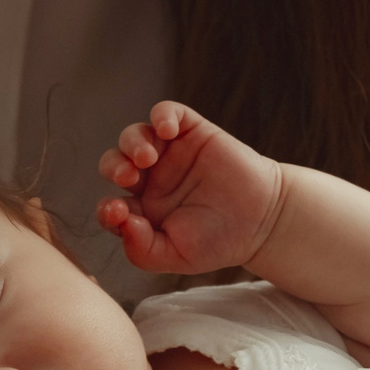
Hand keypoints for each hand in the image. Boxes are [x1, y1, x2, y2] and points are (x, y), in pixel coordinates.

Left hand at [97, 101, 283, 277]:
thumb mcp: (177, 257)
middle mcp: (151, 180)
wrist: (262, 219)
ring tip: (147, 158)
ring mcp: (170, 153)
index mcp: (142, 210)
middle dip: (113, 167)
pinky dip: (162, 116)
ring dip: (132, 143)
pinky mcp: (192, 132)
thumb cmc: (219, 241)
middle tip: (128, 177)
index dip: (107, 210)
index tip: (118, 214)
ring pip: (135, 136)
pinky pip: (167, 112)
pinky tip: (166, 130)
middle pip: (115, 163)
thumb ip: (144, 250)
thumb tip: (122, 224)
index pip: (110, 205)